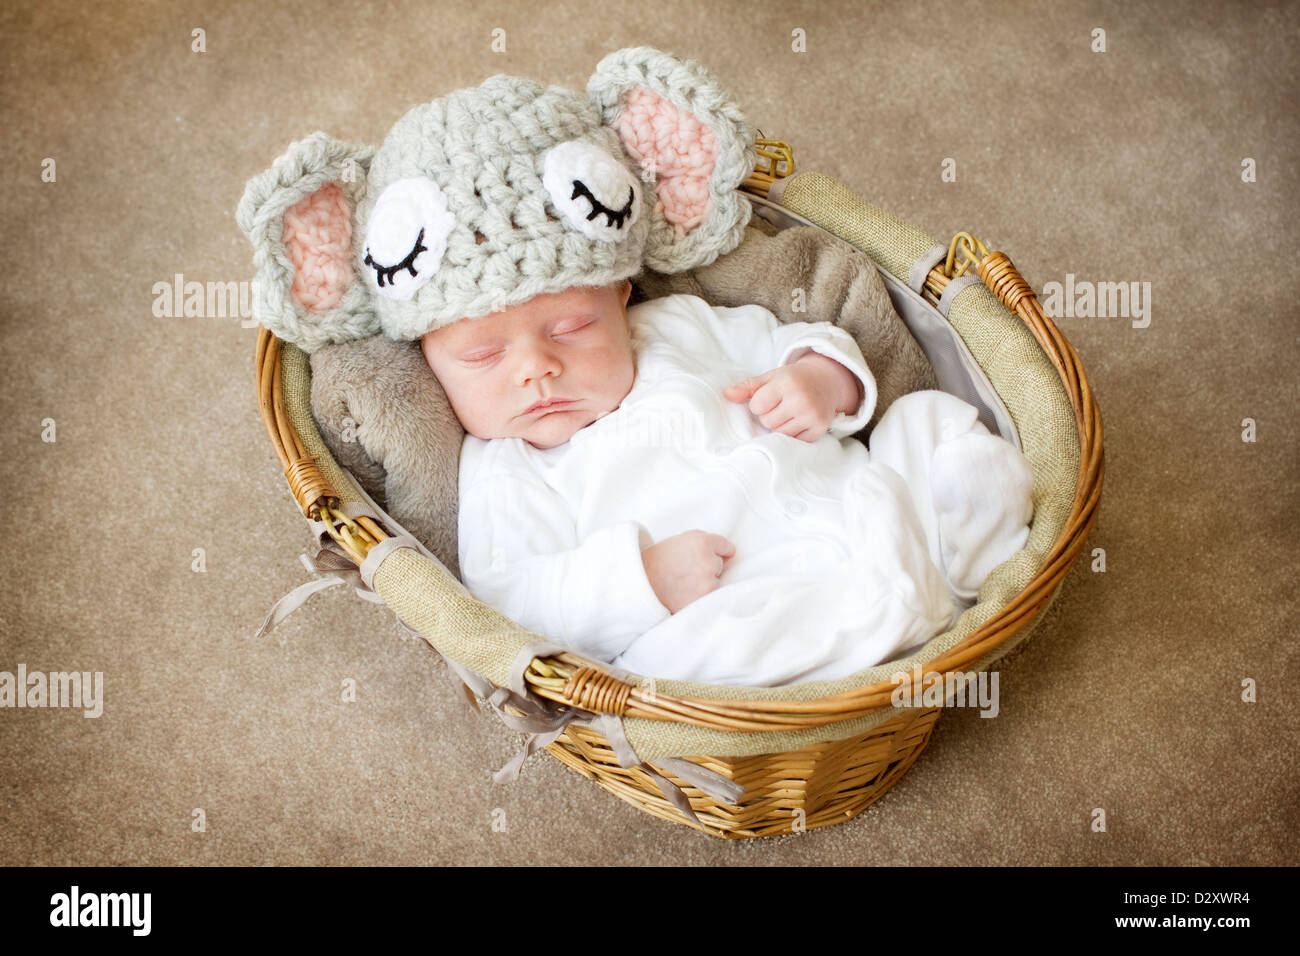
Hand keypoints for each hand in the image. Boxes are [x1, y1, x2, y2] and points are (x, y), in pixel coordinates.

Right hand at [641, 530, 735, 613]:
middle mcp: (708, 562)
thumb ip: (701, 538)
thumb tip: (724, 549)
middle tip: (687, 569)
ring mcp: (707, 584)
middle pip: (719, 564)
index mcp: (702, 543)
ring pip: (715, 582)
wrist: (640, 583)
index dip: (720, 550)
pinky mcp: (702, 601)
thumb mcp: (678, 539)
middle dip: (707, 566)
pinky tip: (685, 592)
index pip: (725, 546)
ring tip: (684, 582)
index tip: (720, 554)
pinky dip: (699, 595)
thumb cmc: (657, 560)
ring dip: (705, 582)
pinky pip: (709, 597)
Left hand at [722, 352, 861, 441]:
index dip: (759, 404)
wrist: (827, 381)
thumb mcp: (771, 377)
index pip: (757, 406)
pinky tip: (799, 421)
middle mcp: (801, 399)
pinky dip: (793, 434)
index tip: (769, 398)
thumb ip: (747, 387)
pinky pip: (794, 441)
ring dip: (780, 426)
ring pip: (779, 433)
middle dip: (770, 416)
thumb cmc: (793, 379)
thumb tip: (726, 395)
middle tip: (781, 406)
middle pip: (767, 422)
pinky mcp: (819, 429)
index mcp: (786, 383)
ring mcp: (812, 415)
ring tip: (789, 413)